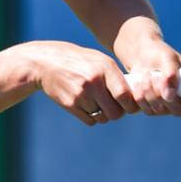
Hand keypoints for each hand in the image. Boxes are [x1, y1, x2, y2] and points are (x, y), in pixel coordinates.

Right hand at [20, 41, 139, 125]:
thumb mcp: (98, 60)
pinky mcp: (70, 104)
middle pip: (115, 113)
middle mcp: (94, 81)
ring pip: (102, 117)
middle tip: (113, 107)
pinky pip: (90, 121)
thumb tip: (134, 98)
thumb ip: (115, 77)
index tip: (129, 106)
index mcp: (105, 68)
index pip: (125, 96)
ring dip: (102, 114)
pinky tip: (85, 105)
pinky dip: (90, 117)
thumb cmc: (78, 61)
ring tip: (95, 101)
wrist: (46, 62)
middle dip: (116, 113)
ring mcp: (81, 94)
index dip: (130, 105)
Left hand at [119, 33, 180, 116]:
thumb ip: (171, 74)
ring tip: (148, 74)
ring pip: (159, 109)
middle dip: (164, 91)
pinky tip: (141, 82)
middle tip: (155, 74)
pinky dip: (140, 94)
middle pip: (180, 110)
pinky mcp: (154, 110)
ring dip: (150, 89)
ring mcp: (170, 109)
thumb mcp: (167, 57)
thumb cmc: (161, 56)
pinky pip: (146, 108)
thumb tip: (169, 96)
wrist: (143, 58)